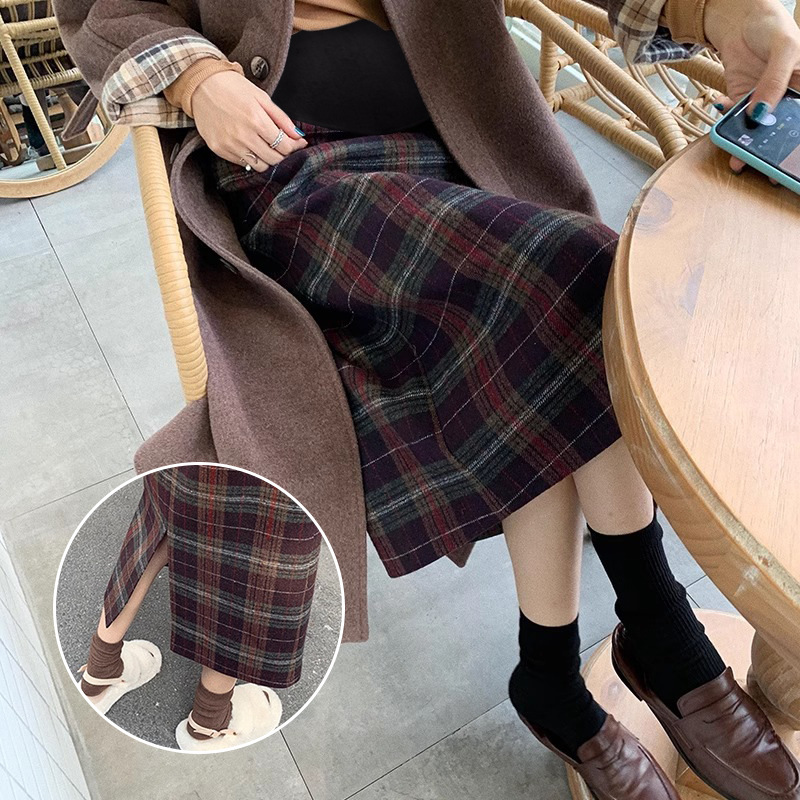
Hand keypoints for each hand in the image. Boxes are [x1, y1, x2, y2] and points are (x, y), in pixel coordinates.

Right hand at [191, 70, 306, 171]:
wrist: (201, 85)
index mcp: (256, 120)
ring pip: (259, 166)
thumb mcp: (261, 97)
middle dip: (282, 155)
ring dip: (267, 159)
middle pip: (274, 159)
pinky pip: (242, 163)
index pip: (284, 146)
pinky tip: (249, 145)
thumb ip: (281, 118)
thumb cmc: (232, 87)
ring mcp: (230, 144)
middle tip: (282, 146)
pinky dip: (250, 158)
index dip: (295, 147)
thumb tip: (298, 135)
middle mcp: (243, 135)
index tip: (298, 144)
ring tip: (266, 147)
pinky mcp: (219, 149)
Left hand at [704, 0, 799, 172]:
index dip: (795, 143)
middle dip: (767, 151)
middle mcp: (785, 100)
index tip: (787, 162)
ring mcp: (762, 102)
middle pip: (779, 131)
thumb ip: (774, 81)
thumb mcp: (784, 50)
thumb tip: (759, 114)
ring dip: (743, 144)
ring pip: (754, 130)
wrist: (742, 19)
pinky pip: (733, 117)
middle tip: (759, 168)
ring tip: (735, 157)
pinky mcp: (740, 101)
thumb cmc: (773, 28)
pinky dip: (726, 119)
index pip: (799, 121)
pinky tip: (722, 106)